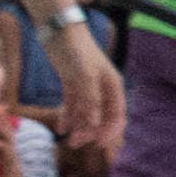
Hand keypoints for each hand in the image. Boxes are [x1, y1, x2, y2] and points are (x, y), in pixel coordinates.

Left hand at [54, 32, 126, 157]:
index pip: (117, 115)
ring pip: (86, 112)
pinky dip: (68, 116)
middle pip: (102, 117)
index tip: (100, 146)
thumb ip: (90, 101)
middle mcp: (102, 88)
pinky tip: (61, 126)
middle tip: (76, 144)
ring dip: (79, 126)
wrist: (58, 30)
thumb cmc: (76, 51)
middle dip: (92, 132)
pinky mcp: (72, 82)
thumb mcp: (84, 77)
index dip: (111, 131)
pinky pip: (72, 104)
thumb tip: (95, 125)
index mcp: (112, 86)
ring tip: (68, 139)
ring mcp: (86, 86)